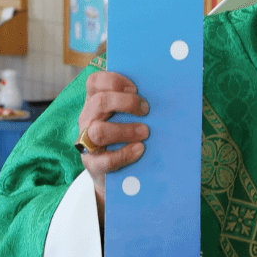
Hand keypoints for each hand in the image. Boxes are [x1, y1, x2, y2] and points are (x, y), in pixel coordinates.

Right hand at [78, 71, 149, 222]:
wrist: (117, 176)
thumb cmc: (127, 138)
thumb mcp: (128, 117)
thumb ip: (138, 105)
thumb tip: (170, 95)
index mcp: (95, 103)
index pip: (95, 82)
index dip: (114, 80)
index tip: (135, 87)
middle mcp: (87, 119)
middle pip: (99, 102)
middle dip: (126, 102)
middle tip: (146, 109)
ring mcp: (87, 142)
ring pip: (98, 131)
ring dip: (126, 130)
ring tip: (145, 132)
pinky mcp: (92, 164)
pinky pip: (104, 159)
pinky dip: (124, 154)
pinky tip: (140, 150)